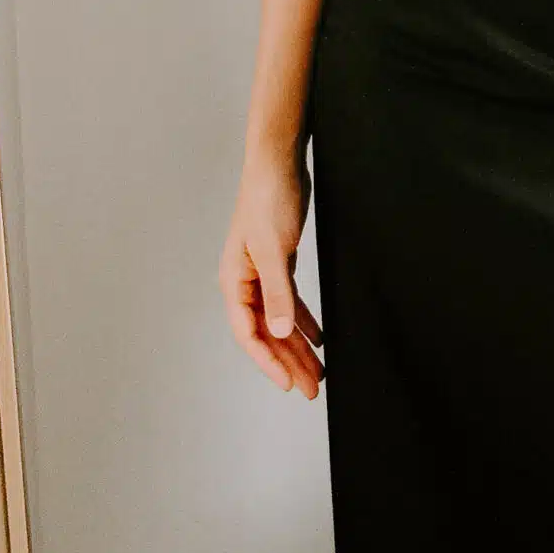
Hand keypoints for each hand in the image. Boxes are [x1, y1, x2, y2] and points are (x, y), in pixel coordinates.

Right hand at [221, 146, 324, 399]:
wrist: (278, 164)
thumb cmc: (268, 199)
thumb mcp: (275, 249)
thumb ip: (278, 293)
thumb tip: (282, 332)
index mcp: (234, 281)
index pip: (249, 333)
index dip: (268, 362)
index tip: (288, 383)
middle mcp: (244, 282)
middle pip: (266, 333)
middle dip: (288, 362)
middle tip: (310, 389)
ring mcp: (261, 275)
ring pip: (279, 322)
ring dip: (298, 347)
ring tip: (318, 373)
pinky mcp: (278, 265)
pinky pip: (289, 304)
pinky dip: (304, 322)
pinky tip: (319, 339)